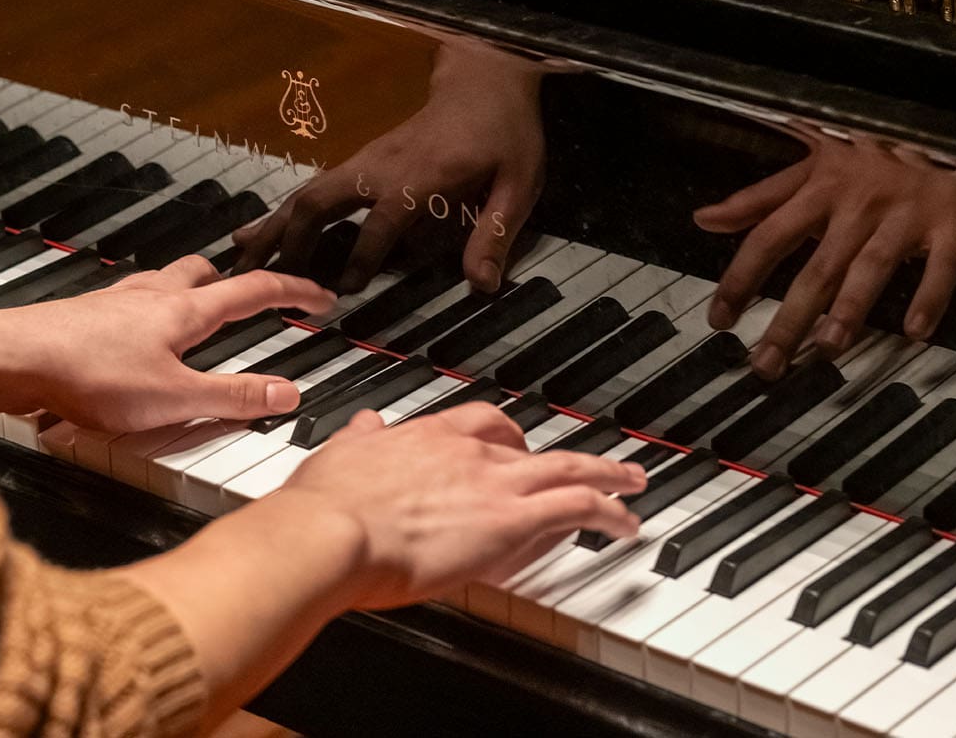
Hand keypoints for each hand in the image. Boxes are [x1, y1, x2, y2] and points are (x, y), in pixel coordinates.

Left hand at [9, 255, 335, 432]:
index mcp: (184, 311)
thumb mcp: (174, 399)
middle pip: (205, 273)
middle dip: (236, 282)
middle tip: (255, 295)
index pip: (254, 291)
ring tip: (199, 313)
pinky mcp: (85, 316)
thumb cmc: (87, 374)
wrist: (13, 359)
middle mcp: (152, 296)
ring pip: (165, 283)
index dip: (293, 291)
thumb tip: (285, 393)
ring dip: (190, 292)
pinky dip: (148, 311)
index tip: (319, 295)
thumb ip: (232, 397)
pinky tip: (136, 335)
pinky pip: (129, 303)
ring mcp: (116, 302)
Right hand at [232, 39, 545, 294]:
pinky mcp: (359, 162)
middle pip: (320, 202)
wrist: (482, 79)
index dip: (362, 258)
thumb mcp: (517, 182)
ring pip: (306, 194)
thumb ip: (495, 233)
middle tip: (266, 280)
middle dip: (291, 241)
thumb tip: (481, 285)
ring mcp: (364, 161)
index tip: (344, 291)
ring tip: (240, 260)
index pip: (381, 222)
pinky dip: (283, 215)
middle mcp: (379, 167)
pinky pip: (313, 190)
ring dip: (273, 228)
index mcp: (418, 177)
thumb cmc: (502, 131)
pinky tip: (261, 233)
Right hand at [277, 403, 642, 607]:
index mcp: (423, 437)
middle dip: (563, 452)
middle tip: (591, 462)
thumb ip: (360, 441)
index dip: (505, 436)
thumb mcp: (338, 456)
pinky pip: (578, 507)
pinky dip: (609, 510)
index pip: (479, 424)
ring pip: (567, 468)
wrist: (330, 532)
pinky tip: (625, 522)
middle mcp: (464, 451)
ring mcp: (491, 483)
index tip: (517, 445)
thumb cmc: (325, 507)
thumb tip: (365, 426)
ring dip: (606, 475)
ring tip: (631, 483)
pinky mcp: (509, 520)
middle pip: (530, 441)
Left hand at [695, 129, 955, 378]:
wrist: (952, 139)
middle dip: (790, 317)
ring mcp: (904, 217)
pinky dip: (930, 297)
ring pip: (871, 267)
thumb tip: (704, 218)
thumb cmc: (874, 161)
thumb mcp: (812, 168)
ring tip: (829, 347)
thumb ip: (759, 199)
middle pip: (818, 267)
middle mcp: (858, 205)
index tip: (719, 318)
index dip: (741, 277)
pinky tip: (915, 332)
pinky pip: (941, 266)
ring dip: (850, 309)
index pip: (769, 236)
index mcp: (821, 189)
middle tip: (767, 362)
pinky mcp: (950, 227)